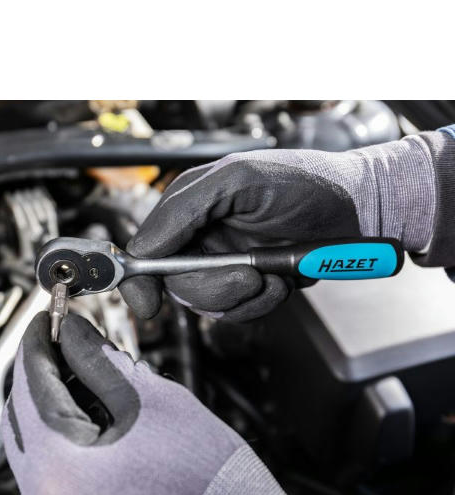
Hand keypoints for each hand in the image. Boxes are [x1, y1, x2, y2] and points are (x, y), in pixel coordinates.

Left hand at [1, 311, 285, 494]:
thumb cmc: (210, 478)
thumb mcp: (153, 402)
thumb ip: (101, 361)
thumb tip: (74, 334)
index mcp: (63, 469)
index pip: (31, 388)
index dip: (38, 344)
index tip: (48, 320)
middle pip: (22, 416)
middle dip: (40, 370)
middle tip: (62, 338)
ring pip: (34, 440)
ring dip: (50, 397)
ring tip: (79, 367)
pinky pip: (51, 463)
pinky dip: (62, 428)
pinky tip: (86, 403)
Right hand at [120, 138, 435, 319]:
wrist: (358, 212)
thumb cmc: (306, 183)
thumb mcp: (240, 179)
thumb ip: (185, 208)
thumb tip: (142, 248)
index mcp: (188, 205)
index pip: (145, 249)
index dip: (140, 280)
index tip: (149, 305)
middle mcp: (200, 235)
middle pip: (177, 284)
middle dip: (215, 287)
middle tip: (251, 275)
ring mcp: (223, 262)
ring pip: (207, 304)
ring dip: (243, 297)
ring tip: (276, 275)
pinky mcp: (247, 283)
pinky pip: (237, 311)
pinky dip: (260, 303)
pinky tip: (282, 283)